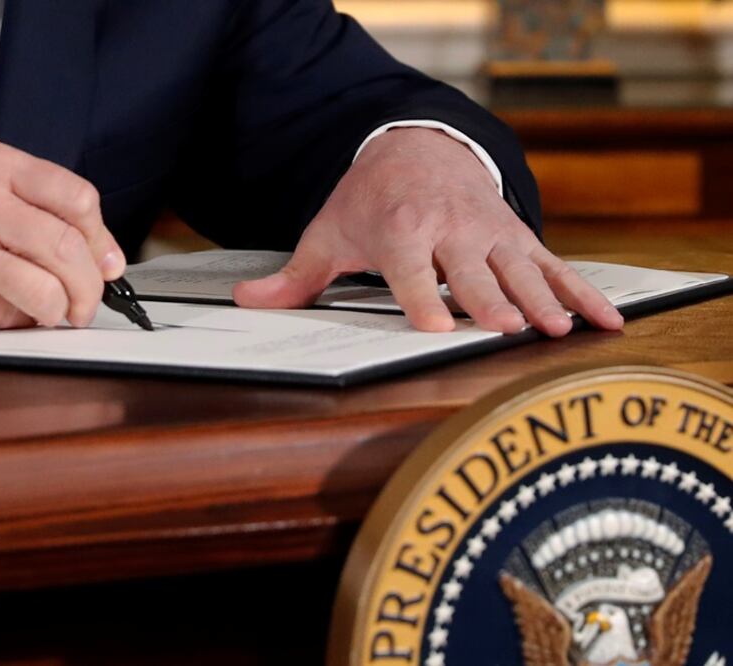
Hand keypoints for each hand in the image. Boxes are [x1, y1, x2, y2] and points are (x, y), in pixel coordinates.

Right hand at [0, 141, 124, 331]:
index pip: (78, 198)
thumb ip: (32, 218)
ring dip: (64, 309)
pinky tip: (12, 315)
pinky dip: (23, 322)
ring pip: (48, 284)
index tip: (108, 264)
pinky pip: (10, 313)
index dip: (103, 239)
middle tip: (87, 303)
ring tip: (56, 313)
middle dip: (91, 286)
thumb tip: (99, 263)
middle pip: (69, 244)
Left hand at [233, 128, 623, 336]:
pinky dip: (581, 292)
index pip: (410, 270)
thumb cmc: (369, 202)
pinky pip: (555, 266)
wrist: (417, 148)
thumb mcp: (329, 232)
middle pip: (470, 270)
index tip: (440, 329)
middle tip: (508, 328)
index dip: (424, 299)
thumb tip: (247, 302)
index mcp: (400, 230)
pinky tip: (606, 322)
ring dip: (542, 298)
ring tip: (562, 329)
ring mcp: (489, 232)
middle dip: (490, 299)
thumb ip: (297, 276)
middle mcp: (449, 229)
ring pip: (520, 268)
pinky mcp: (518, 237)